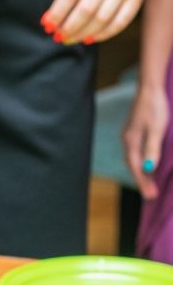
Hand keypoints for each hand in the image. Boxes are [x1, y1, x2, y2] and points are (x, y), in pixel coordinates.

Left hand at [40, 0, 145, 44]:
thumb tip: (51, 21)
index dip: (57, 14)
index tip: (48, 26)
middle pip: (86, 9)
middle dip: (69, 28)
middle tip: (59, 37)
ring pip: (103, 18)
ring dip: (84, 33)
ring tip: (71, 39)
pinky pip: (120, 22)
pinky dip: (103, 34)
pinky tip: (91, 37)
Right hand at [123, 83, 168, 199]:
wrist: (150, 88)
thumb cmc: (155, 107)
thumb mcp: (157, 130)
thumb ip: (152, 149)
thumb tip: (149, 168)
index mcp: (131, 142)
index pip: (136, 167)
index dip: (143, 182)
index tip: (150, 196)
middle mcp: (127, 141)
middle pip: (133, 166)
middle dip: (142, 181)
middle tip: (151, 195)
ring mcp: (130, 136)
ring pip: (134, 159)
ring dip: (142, 173)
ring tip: (150, 184)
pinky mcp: (135, 132)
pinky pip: (137, 152)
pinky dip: (142, 162)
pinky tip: (148, 165)